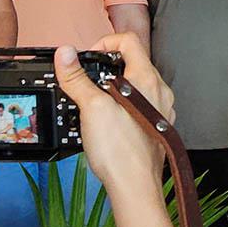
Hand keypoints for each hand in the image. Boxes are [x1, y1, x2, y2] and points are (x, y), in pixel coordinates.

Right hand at [54, 33, 173, 193]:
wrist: (135, 185)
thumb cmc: (120, 150)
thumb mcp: (91, 107)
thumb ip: (77, 78)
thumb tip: (66, 54)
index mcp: (147, 79)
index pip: (129, 41)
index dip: (104, 43)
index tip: (87, 58)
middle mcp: (160, 90)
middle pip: (133, 61)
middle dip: (106, 67)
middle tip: (87, 82)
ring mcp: (161, 108)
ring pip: (136, 83)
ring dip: (113, 86)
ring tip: (95, 103)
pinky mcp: (157, 124)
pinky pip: (140, 103)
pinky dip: (123, 103)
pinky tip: (108, 120)